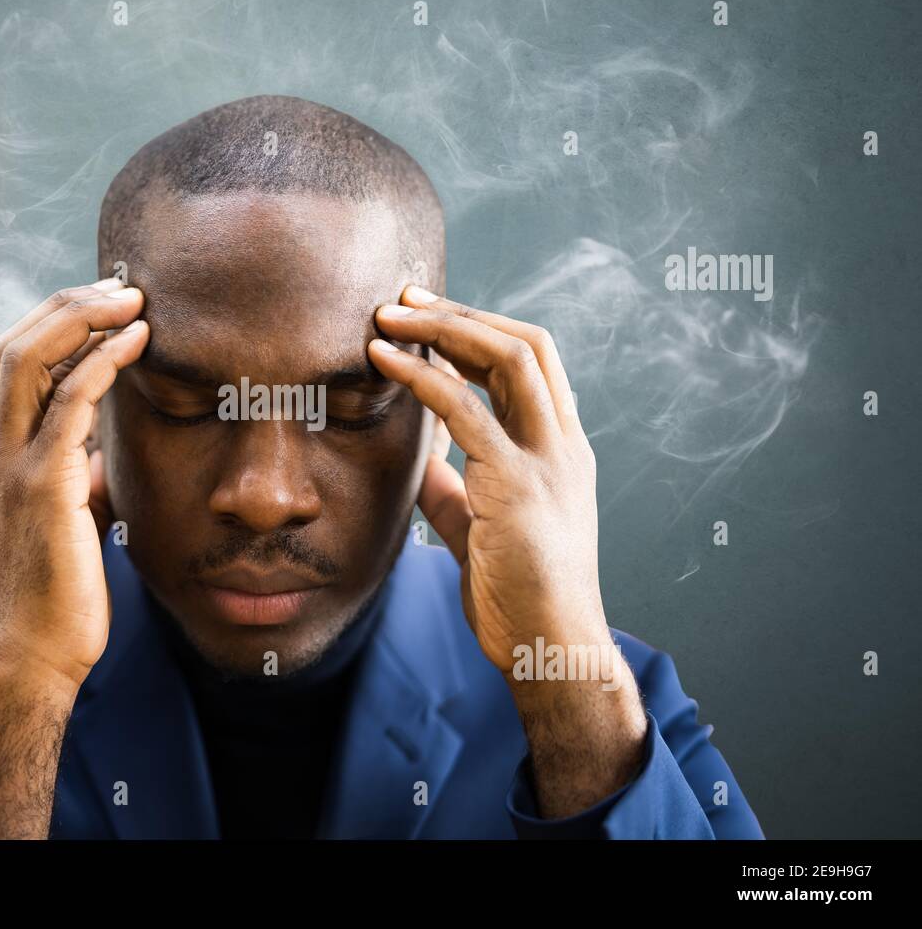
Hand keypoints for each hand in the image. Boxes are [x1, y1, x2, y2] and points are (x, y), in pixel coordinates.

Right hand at [0, 278, 148, 688]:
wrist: (37, 653)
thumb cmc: (58, 594)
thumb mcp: (67, 520)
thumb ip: (75, 478)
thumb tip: (100, 456)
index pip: (11, 365)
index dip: (52, 324)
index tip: (102, 305)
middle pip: (11, 346)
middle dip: (64, 305)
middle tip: (119, 285)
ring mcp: (12, 466)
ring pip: (27, 360)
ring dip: (81, 318)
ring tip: (131, 297)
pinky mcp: (42, 486)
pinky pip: (68, 404)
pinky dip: (101, 362)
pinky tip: (137, 341)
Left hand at [370, 286, 608, 671]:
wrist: (549, 646)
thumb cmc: (518, 593)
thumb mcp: (479, 525)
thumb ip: (454, 485)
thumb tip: (419, 459)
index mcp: (561, 450)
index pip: (532, 364)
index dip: (481, 331)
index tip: (430, 318)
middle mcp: (562, 444)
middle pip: (526, 344)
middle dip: (463, 312)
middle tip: (405, 297)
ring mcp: (546, 459)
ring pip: (506, 358)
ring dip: (443, 326)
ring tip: (388, 315)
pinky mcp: (516, 483)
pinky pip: (465, 411)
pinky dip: (420, 375)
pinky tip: (382, 358)